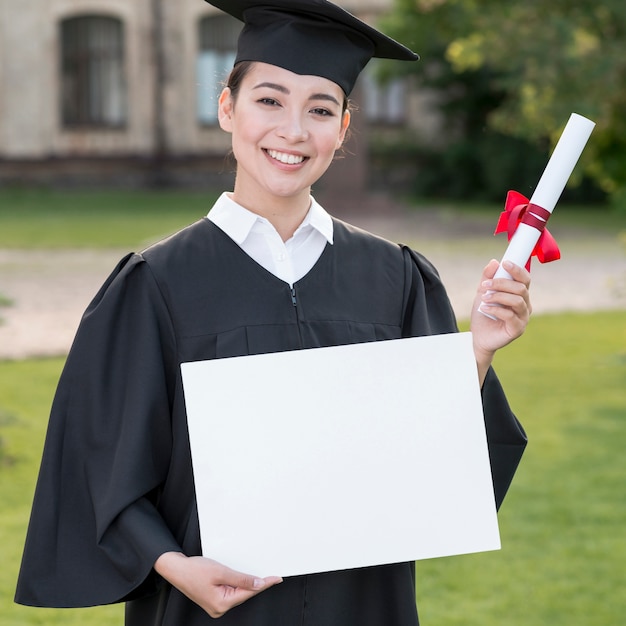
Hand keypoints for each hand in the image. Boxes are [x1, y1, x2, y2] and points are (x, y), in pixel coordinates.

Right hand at [154, 552, 282, 617]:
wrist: (177, 569)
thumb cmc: (194, 570)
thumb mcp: (221, 572)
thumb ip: (241, 579)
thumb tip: (258, 584)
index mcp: (221, 603)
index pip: (249, 592)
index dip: (264, 584)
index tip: (277, 579)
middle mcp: (219, 608)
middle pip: (244, 594)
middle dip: (257, 584)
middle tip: (272, 575)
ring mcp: (216, 605)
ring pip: (238, 593)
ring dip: (247, 583)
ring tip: (260, 575)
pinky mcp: (214, 599)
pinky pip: (231, 591)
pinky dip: (239, 584)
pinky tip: (245, 578)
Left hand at [470, 259, 531, 382]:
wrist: (477, 337)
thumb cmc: (483, 315)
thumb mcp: (482, 293)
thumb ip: (488, 278)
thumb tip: (494, 262)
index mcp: (519, 295)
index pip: (525, 279)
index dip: (517, 270)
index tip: (505, 263)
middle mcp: (525, 305)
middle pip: (521, 288)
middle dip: (502, 284)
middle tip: (485, 285)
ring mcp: (523, 318)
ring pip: (517, 300)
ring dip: (498, 296)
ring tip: (483, 298)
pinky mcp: (518, 329)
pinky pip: (510, 315)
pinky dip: (495, 309)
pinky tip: (484, 308)